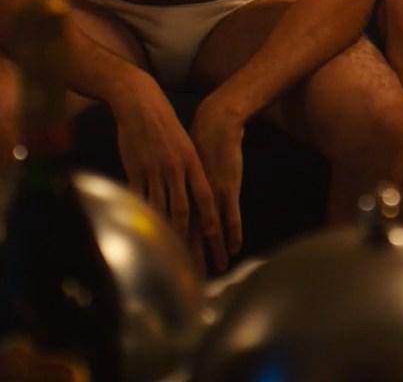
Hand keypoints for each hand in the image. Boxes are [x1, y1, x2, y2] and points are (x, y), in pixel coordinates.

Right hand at [111, 79, 221, 270]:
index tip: (218, 241)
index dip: (211, 220)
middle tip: (197, 259)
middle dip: (192, 239)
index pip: (205, 198)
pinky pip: (140, 198)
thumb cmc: (166, 125)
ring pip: (162, 209)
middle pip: (185, 211)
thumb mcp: (185, 145)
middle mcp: (176, 168)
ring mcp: (154, 170)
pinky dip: (143, 216)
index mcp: (192, 162)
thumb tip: (196, 195)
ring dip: (167, 234)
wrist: (141, 104)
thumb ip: (190, 170)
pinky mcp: (136, 169)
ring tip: (171, 255)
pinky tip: (145, 233)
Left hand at [190, 94, 246, 270]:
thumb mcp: (181, 167)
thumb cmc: (198, 144)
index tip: (173, 267)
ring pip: (209, 230)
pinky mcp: (226, 186)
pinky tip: (234, 249)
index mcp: (179, 194)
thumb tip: (168, 198)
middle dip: (192, 258)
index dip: (175, 249)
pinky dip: (232, 233)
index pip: (174, 229)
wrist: (213, 123)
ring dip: (213, 251)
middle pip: (189, 234)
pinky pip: (230, 215)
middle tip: (192, 280)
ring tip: (217, 271)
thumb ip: (177, 185)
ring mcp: (210, 193)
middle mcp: (192, 197)